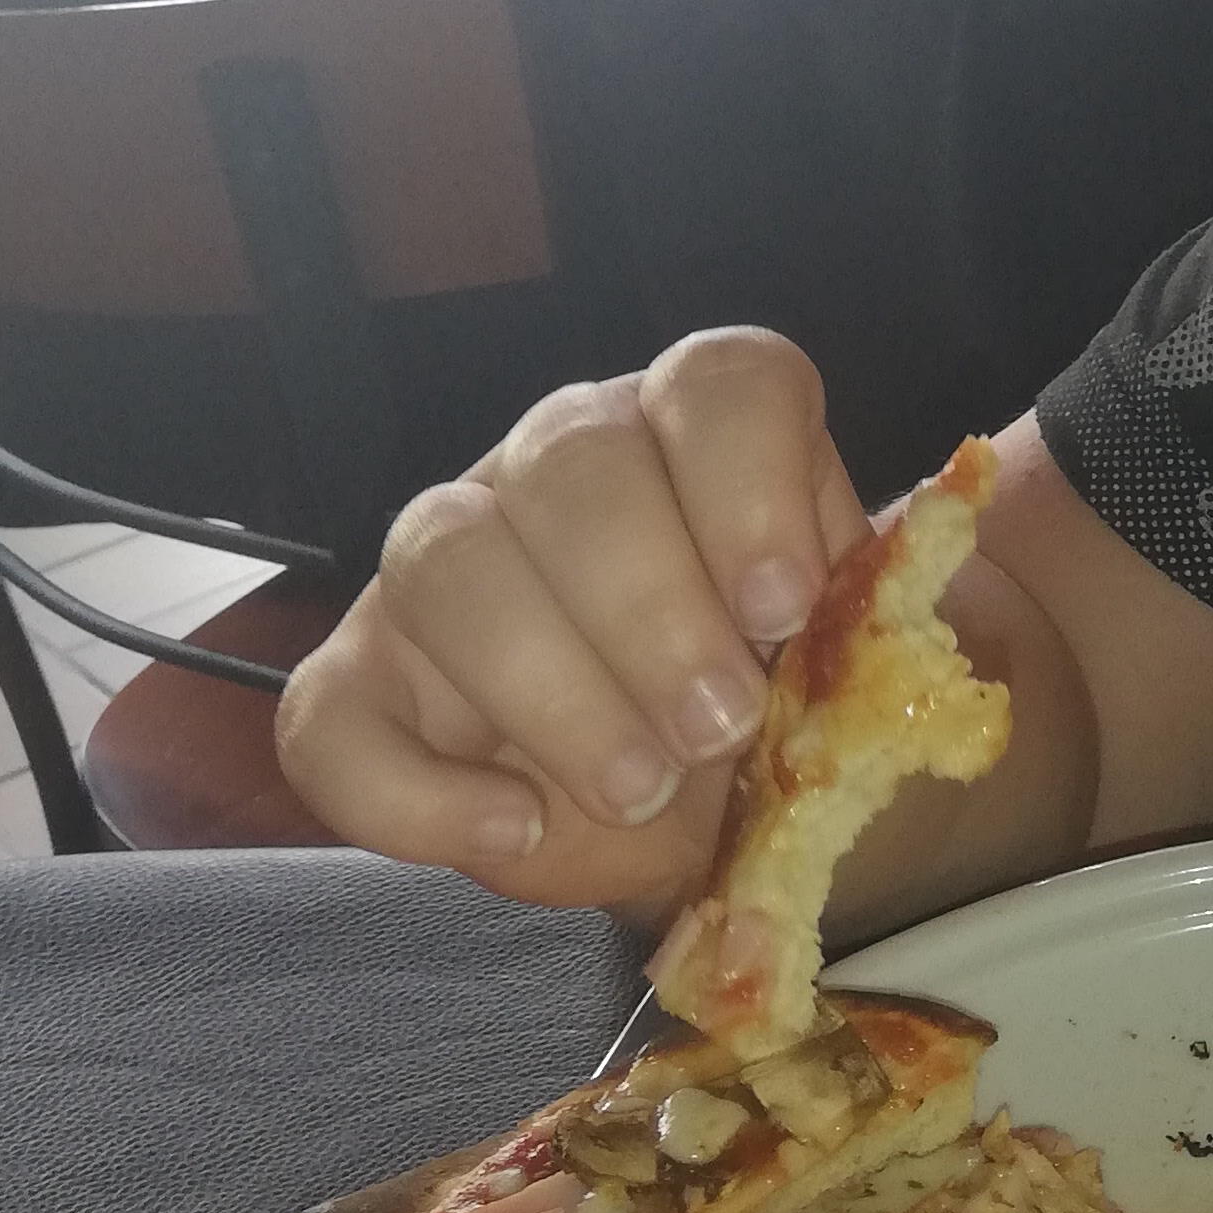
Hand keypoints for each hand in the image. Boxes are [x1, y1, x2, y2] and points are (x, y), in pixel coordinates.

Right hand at [275, 326, 867, 909]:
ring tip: (642, 786)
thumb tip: (871, 682)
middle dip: (648, 606)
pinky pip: (333, 720)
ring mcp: (454, 561)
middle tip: (720, 729)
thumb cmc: (815, 712)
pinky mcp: (371, 685)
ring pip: (447, 561)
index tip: (787, 602)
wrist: (749, 796)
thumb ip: (880, 660)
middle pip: (570, 466)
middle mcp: (566, 461)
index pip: (720, 383)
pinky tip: (517, 829)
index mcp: (706, 431)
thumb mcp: (875, 682)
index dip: (749, 481)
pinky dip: (417, 788)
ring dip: (550, 685)